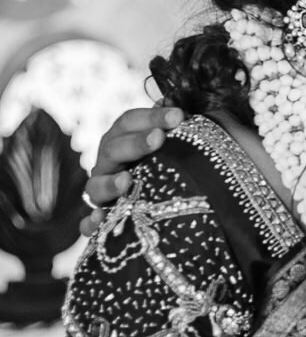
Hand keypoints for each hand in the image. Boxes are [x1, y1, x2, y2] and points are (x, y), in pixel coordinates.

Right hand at [82, 106, 182, 228]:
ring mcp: (100, 192)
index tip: (179, 116)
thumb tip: (186, 111)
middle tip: (159, 138)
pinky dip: (90, 223)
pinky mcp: (99, 221)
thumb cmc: (168, 167)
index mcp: (121, 140)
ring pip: (96, 186)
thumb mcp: (175, 148)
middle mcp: (108, 163)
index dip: (151, 117)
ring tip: (127, 180)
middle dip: (136, 143)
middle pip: (113, 149)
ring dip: (111, 183)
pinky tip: (100, 221)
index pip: (129, 122)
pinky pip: (88, 225)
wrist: (159, 207)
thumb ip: (179, 130)